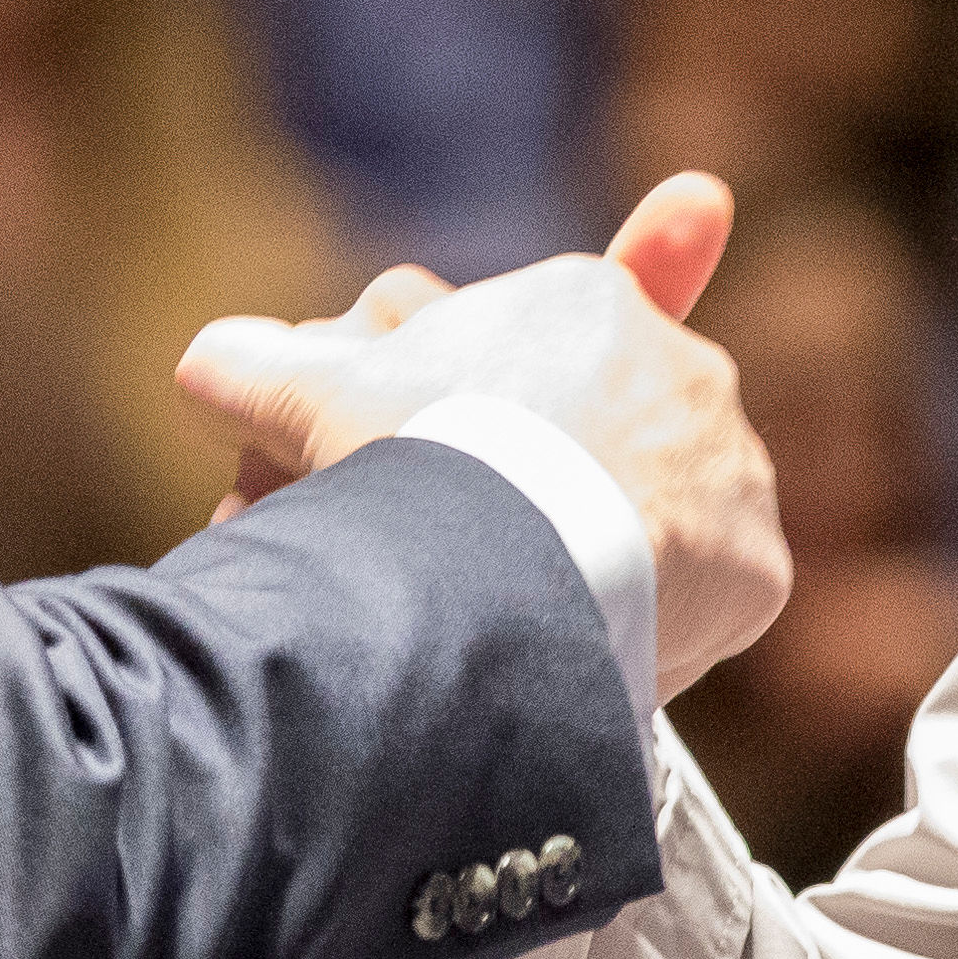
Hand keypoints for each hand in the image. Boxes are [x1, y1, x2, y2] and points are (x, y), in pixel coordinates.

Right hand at [179, 176, 791, 700]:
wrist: (503, 546)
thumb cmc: (411, 455)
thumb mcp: (318, 400)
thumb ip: (261, 369)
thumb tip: (200, 359)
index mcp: (590, 306)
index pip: (547, 358)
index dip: (487, 421)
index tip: (455, 461)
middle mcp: (685, 369)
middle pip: (610, 442)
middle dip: (554, 486)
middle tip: (474, 544)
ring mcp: (733, 467)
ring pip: (668, 519)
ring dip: (613, 557)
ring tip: (531, 615)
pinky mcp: (757, 566)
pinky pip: (709, 602)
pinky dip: (662, 630)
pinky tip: (594, 652)